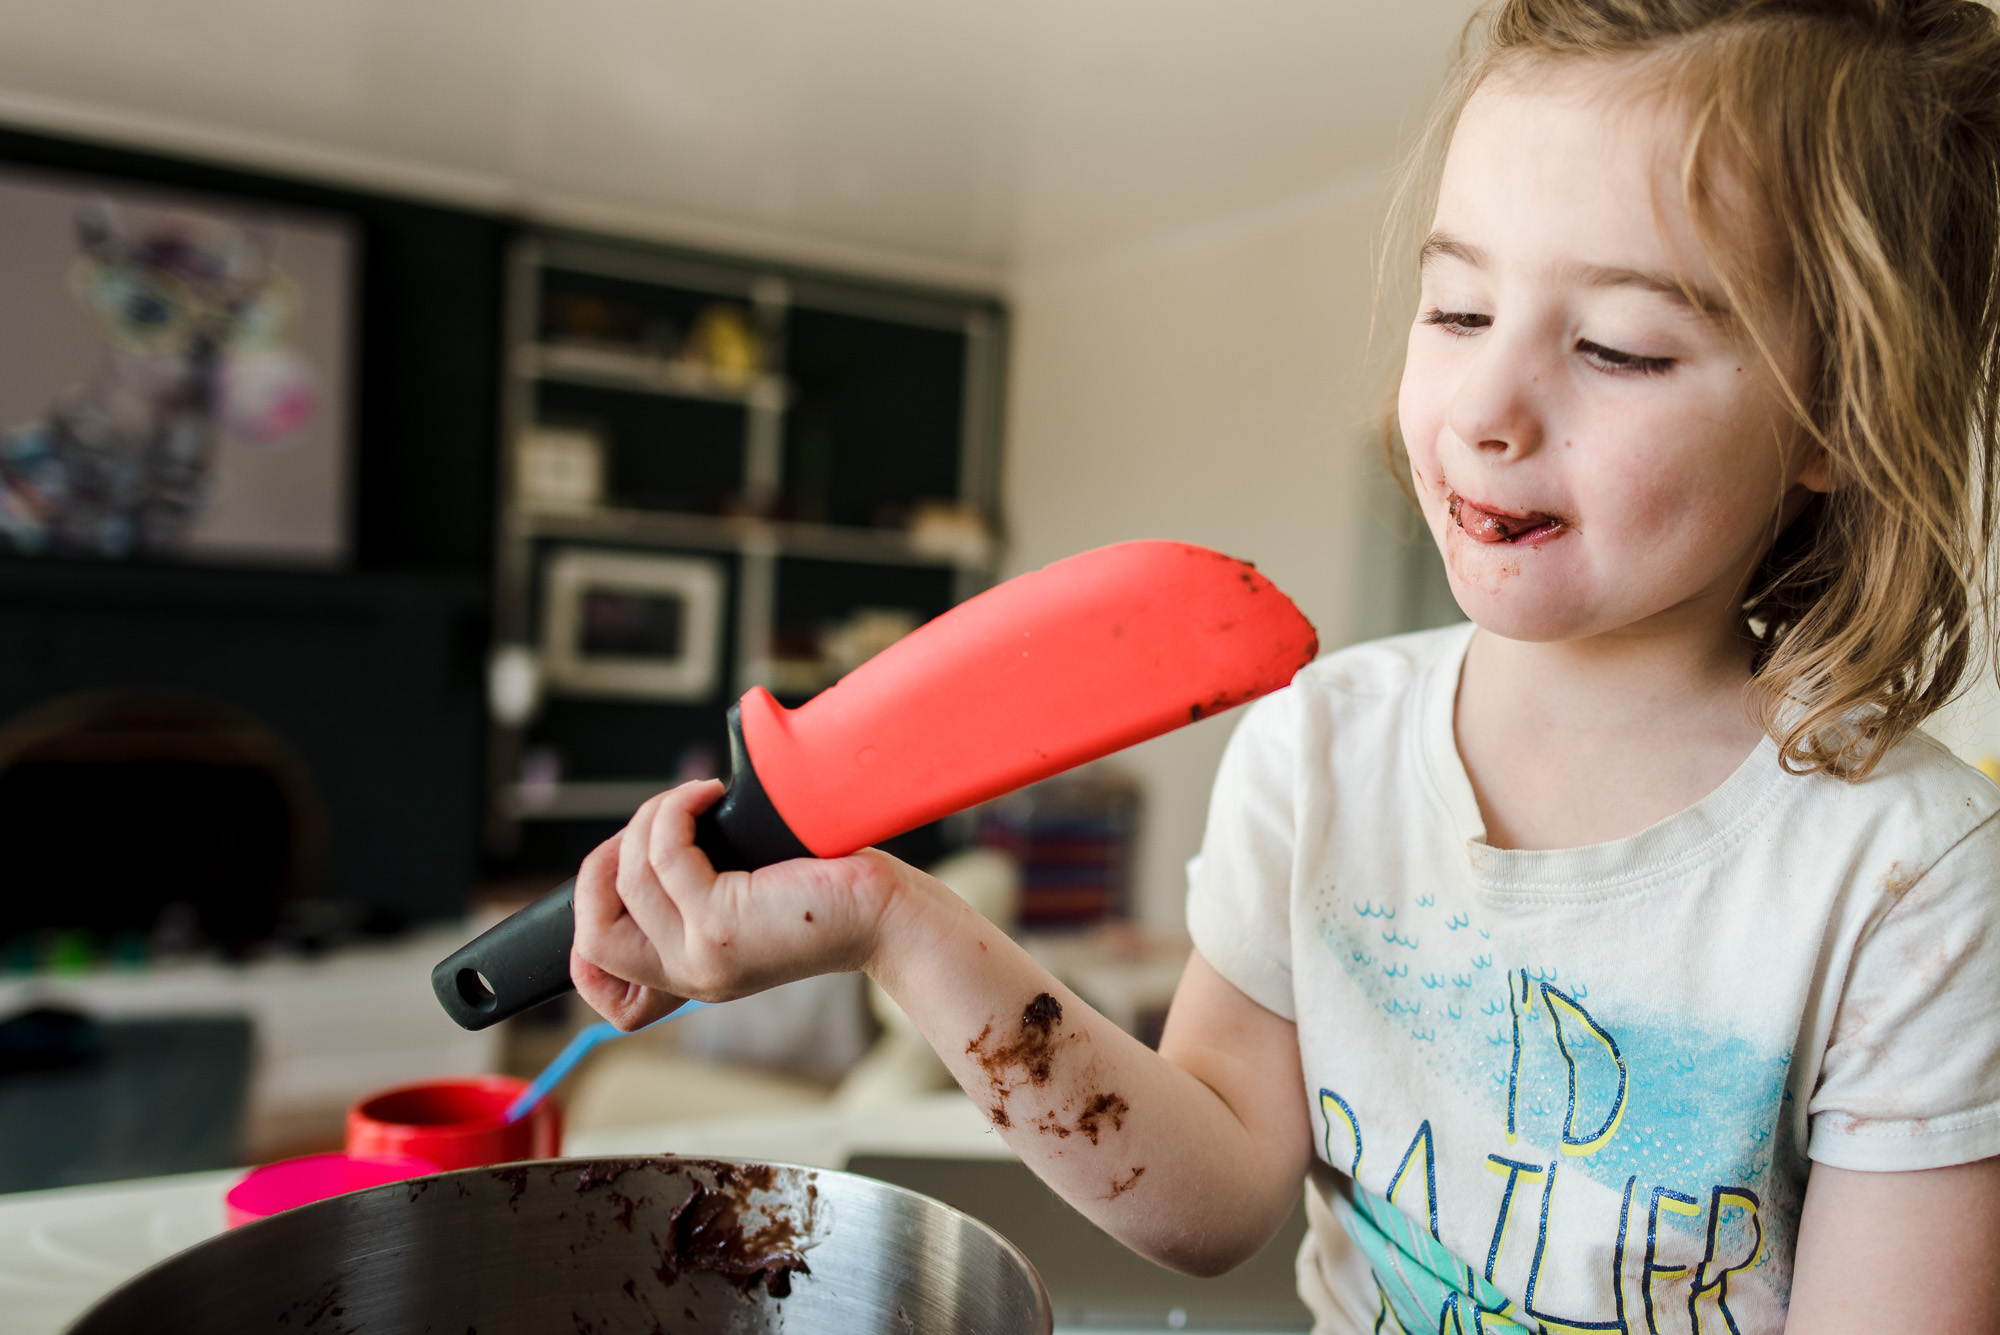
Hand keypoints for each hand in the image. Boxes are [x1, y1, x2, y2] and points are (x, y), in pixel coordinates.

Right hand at [569, 778, 914, 1029]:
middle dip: (600, 867)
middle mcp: (690, 976)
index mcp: (692, 978)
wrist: (887, 914)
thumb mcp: (750, 908)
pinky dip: (674, 812)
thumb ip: (700, 899)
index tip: (612, 885)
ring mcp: (701, 955)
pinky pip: (664, 854)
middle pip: (592, 933)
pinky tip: (708, 795)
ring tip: (691, 800)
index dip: (584, 946)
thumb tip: (651, 846)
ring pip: (626, 880)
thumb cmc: (829, 895)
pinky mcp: (722, 923)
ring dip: (648, 820)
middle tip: (647, 829)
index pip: (607, 994)